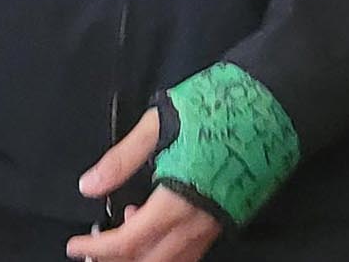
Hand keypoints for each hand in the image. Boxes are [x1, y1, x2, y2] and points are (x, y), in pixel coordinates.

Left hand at [66, 110, 222, 261]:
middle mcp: (198, 222)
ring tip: (120, 234)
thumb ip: (122, 159)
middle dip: (118, 261)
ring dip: (143, 257)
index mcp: (178, 200)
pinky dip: (166, 250)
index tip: (75, 245)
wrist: (272, 103)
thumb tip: (89, 185)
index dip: (98, 249)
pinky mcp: (229, 217)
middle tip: (94, 248)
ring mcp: (216, 223)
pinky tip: (153, 225)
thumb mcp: (159, 123)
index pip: (130, 243)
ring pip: (173, 261)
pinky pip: (192, 251)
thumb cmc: (215, 107)